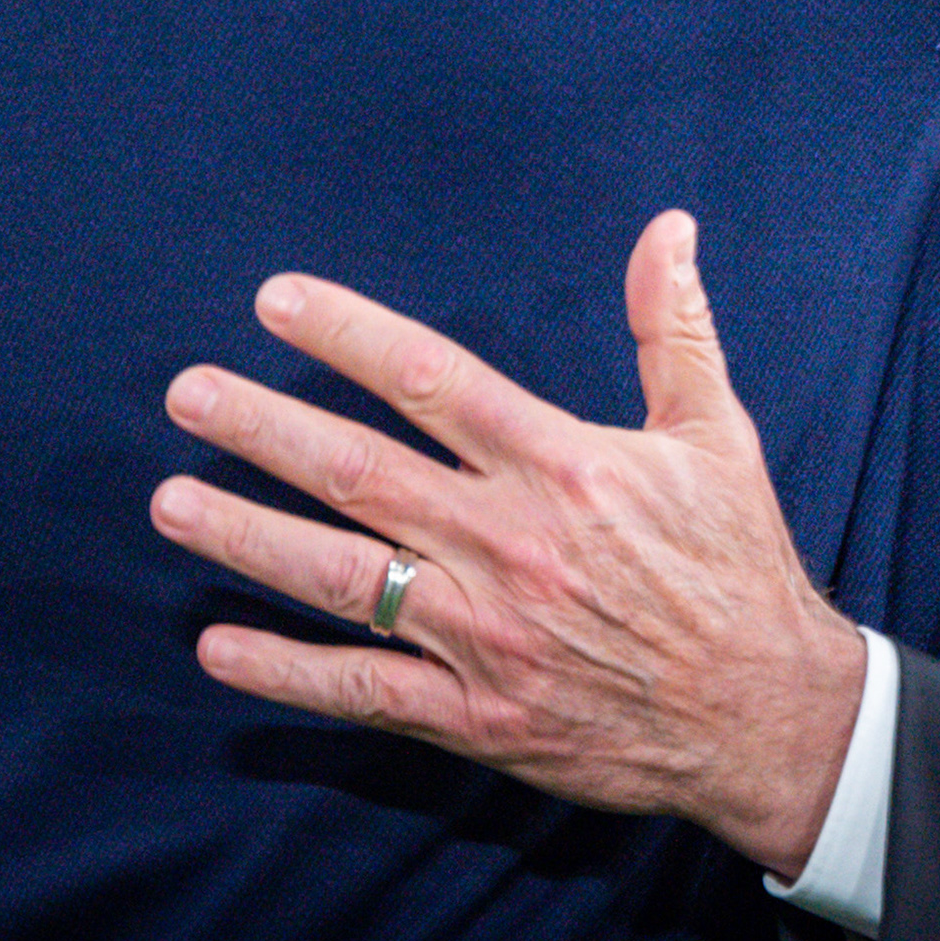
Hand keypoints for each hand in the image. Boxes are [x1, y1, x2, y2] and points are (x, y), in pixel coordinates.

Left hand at [152, 211, 864, 877]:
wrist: (768, 715)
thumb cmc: (737, 564)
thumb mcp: (717, 433)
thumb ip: (674, 326)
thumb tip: (670, 225)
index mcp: (562, 464)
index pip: (432, 380)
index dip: (347, 335)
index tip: (274, 301)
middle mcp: (509, 543)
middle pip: (360, 471)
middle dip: (263, 428)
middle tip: (186, 392)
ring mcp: (485, 635)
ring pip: (342, 576)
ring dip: (247, 536)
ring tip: (171, 500)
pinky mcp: (476, 714)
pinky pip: (361, 689)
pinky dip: (284, 671)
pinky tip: (216, 647)